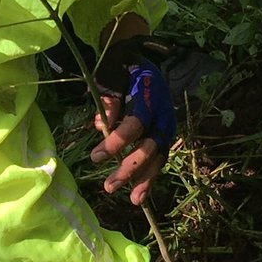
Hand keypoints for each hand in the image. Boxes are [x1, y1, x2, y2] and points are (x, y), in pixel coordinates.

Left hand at [90, 58, 175, 205]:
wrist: (143, 61)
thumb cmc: (123, 67)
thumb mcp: (112, 73)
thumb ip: (109, 97)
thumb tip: (101, 125)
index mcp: (150, 96)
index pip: (135, 123)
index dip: (117, 141)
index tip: (95, 157)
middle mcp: (163, 114)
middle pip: (150, 146)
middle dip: (131, 168)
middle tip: (109, 186)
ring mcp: (166, 126)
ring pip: (158, 156)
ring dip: (145, 179)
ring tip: (132, 200)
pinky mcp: (163, 137)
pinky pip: (158, 159)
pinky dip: (150, 178)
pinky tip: (139, 196)